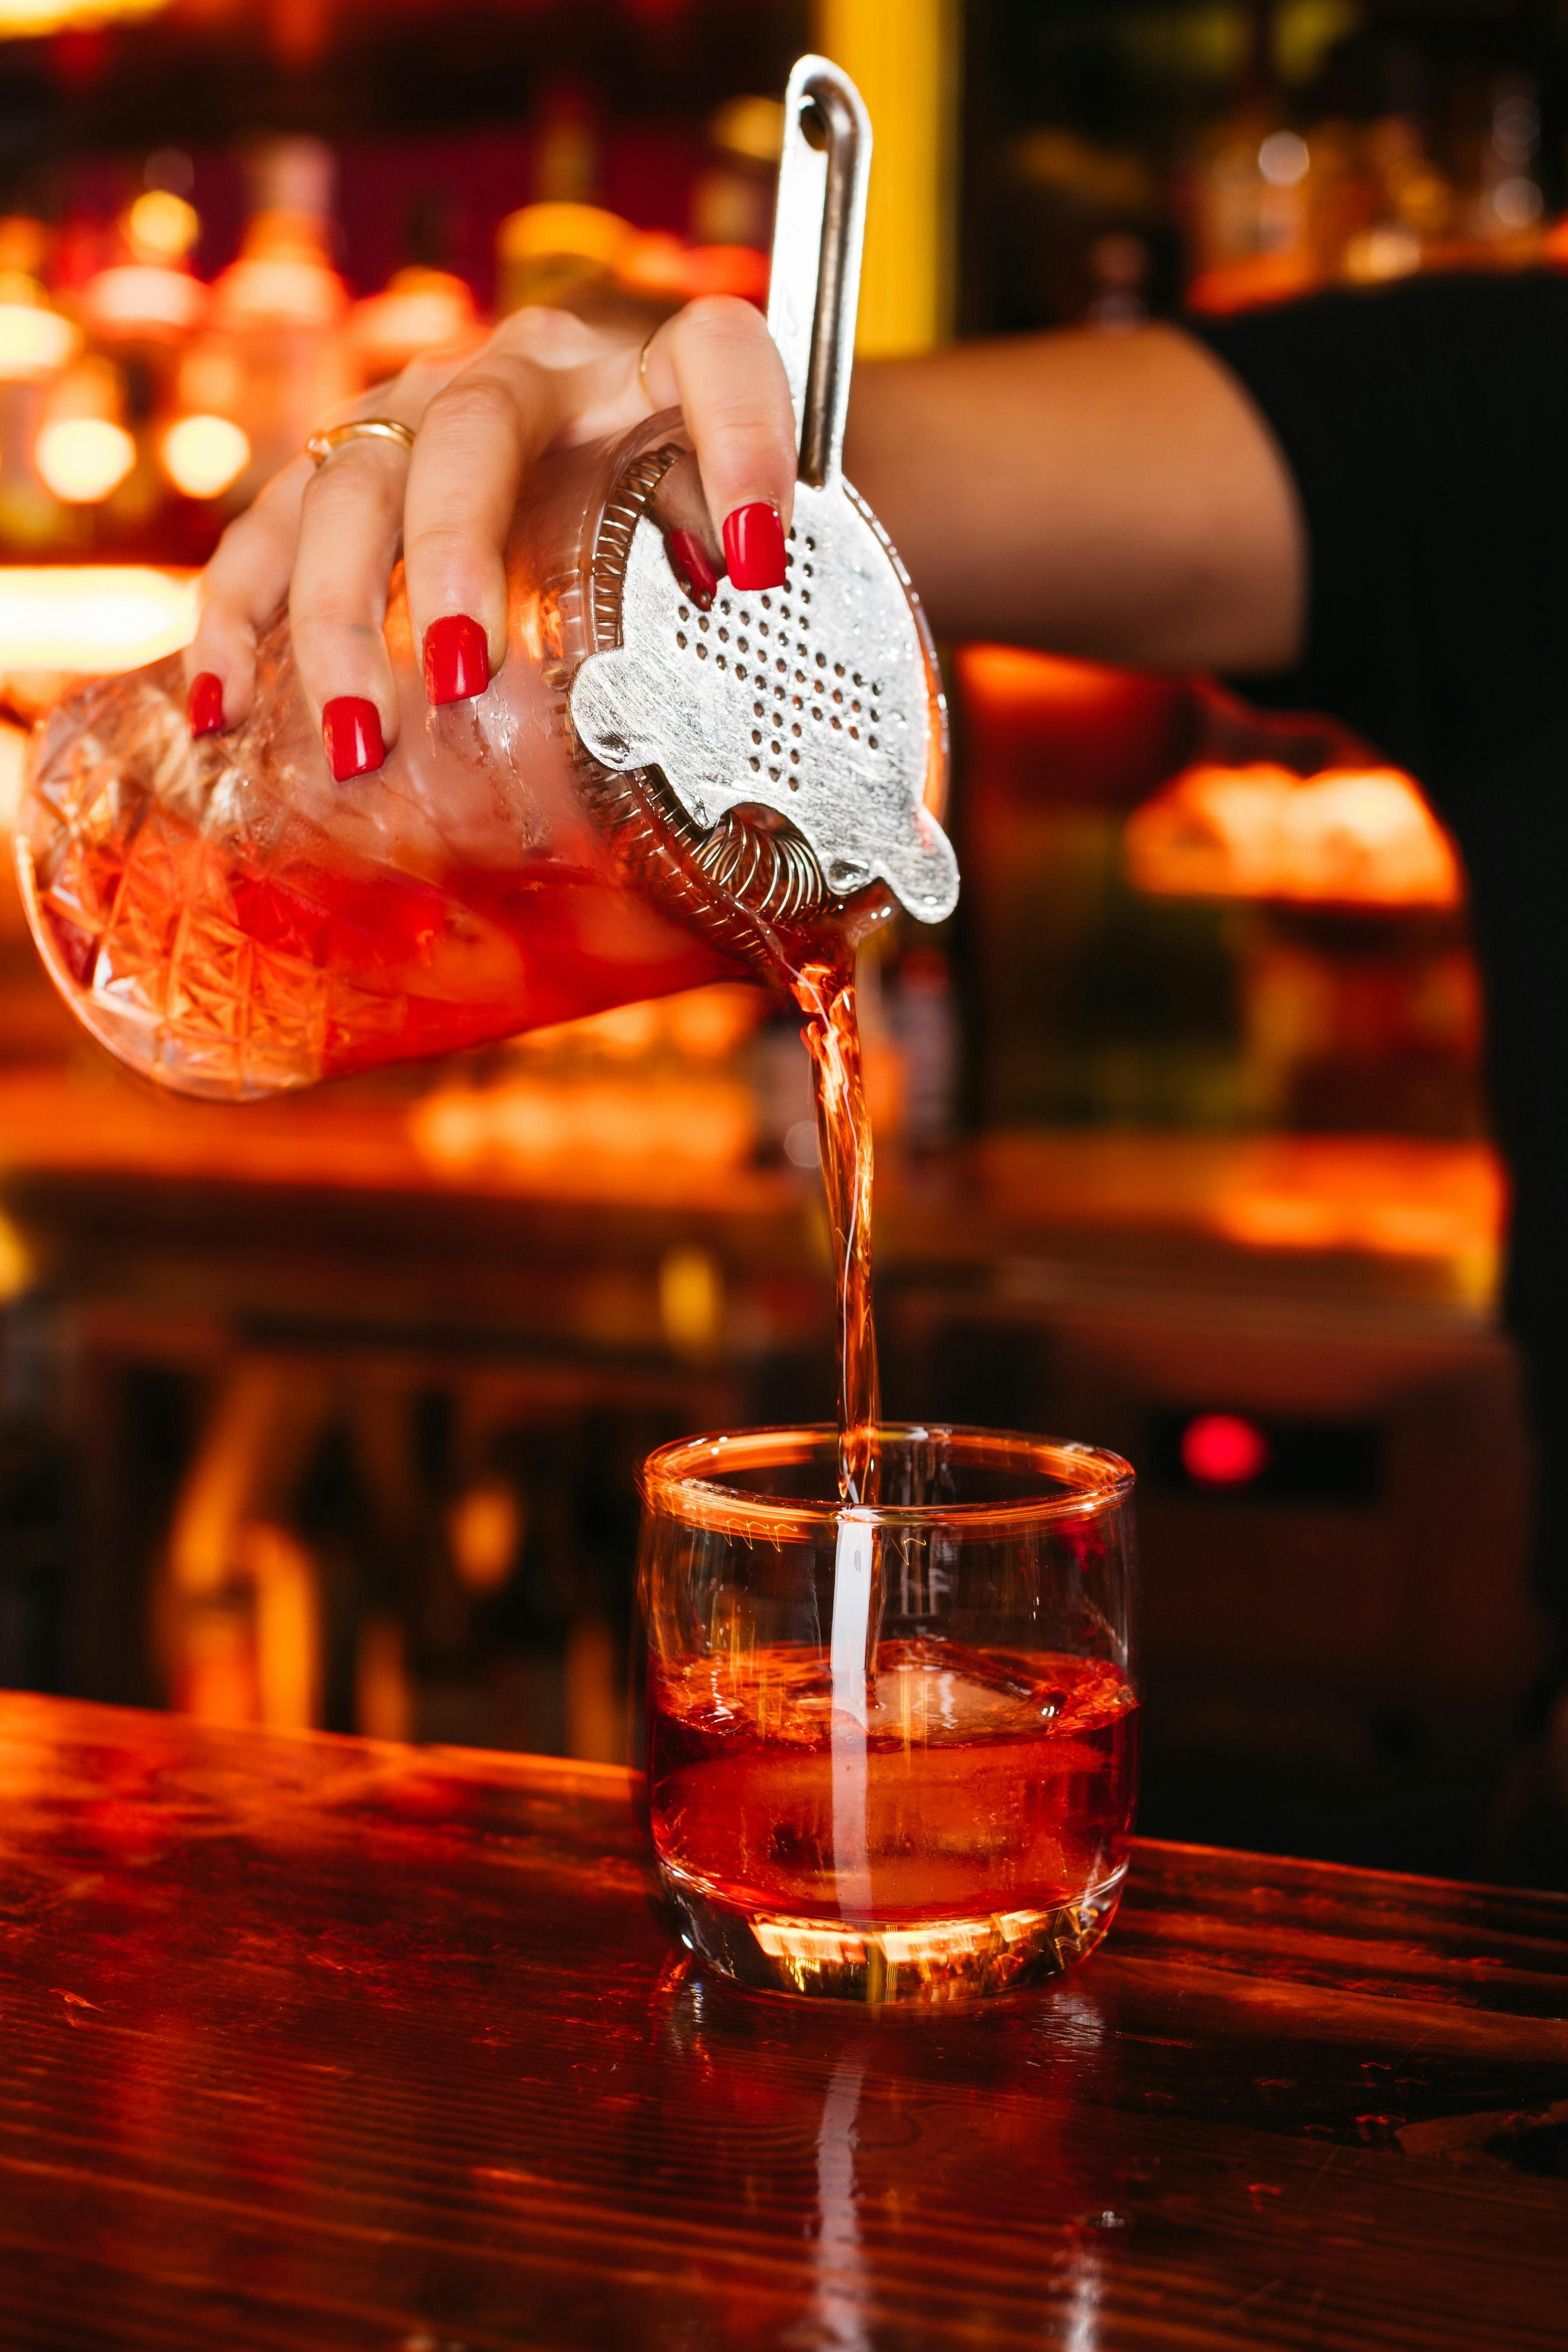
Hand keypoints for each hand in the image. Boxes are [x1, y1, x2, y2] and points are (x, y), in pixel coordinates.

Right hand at [183, 296, 796, 776]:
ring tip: (360, 739)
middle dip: (454, 556)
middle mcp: (522, 374)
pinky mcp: (334, 476)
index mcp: (644, 370)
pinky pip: (262, 536)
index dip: (744, 439)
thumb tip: (751, 617)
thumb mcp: (728, 538)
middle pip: (472, 433)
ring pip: (348, 485)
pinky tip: (222, 708)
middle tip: (459, 674)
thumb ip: (751, 562)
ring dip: (337, 615)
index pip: (717, 358)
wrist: (596, 473)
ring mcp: (413, 416)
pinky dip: (234, 621)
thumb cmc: (669, 520)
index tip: (755, 556)